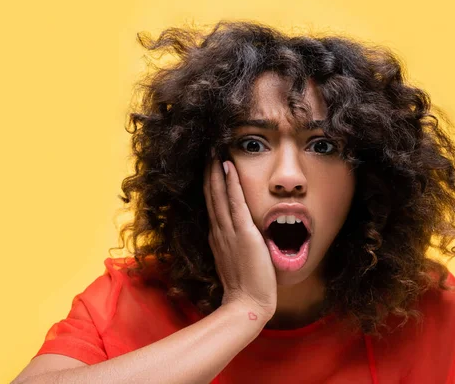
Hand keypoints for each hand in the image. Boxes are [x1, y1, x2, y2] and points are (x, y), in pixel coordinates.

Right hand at [203, 152, 277, 320]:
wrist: (248, 304)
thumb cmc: (246, 287)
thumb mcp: (236, 260)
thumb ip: (235, 246)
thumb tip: (241, 236)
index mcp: (217, 237)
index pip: (212, 204)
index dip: (210, 184)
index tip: (209, 166)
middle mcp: (218, 231)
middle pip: (211, 195)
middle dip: (208, 172)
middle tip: (207, 151)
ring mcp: (228, 231)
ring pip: (219, 195)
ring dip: (216, 171)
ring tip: (214, 152)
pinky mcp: (242, 233)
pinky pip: (235, 202)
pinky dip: (231, 183)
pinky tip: (229, 167)